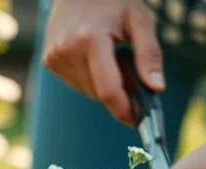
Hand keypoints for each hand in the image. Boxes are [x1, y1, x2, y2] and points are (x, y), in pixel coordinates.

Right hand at [42, 0, 163, 124]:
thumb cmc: (114, 0)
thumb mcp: (140, 20)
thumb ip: (149, 54)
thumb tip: (156, 88)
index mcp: (91, 39)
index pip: (108, 89)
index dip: (124, 109)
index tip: (137, 119)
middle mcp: (67, 50)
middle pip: (99, 93)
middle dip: (118, 92)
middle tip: (131, 74)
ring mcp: (55, 56)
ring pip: (87, 91)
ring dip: (103, 85)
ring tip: (111, 56)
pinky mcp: (49, 60)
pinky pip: (76, 83)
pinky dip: (90, 78)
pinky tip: (93, 56)